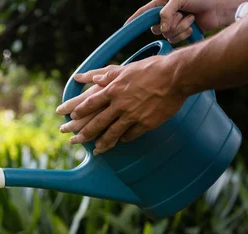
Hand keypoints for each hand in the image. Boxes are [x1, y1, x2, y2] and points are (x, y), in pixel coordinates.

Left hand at [56, 56, 187, 154]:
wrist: (175, 76)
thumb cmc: (151, 68)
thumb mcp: (124, 69)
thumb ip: (104, 74)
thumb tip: (87, 77)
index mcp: (113, 89)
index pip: (90, 103)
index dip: (79, 111)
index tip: (72, 117)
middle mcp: (119, 104)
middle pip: (97, 122)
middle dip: (84, 133)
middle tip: (75, 140)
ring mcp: (132, 116)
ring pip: (112, 133)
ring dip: (103, 143)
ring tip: (96, 150)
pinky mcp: (145, 124)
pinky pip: (131, 135)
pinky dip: (124, 139)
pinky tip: (121, 142)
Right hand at [128, 0, 242, 42]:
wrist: (221, 7)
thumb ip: (166, 12)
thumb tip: (161, 28)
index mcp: (162, 3)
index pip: (144, 13)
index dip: (134, 20)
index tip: (125, 28)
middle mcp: (166, 15)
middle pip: (155, 28)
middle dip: (169, 24)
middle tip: (181, 14)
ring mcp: (174, 25)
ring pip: (166, 35)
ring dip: (179, 28)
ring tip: (191, 18)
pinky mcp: (183, 33)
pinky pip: (175, 40)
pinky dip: (184, 34)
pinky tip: (193, 26)